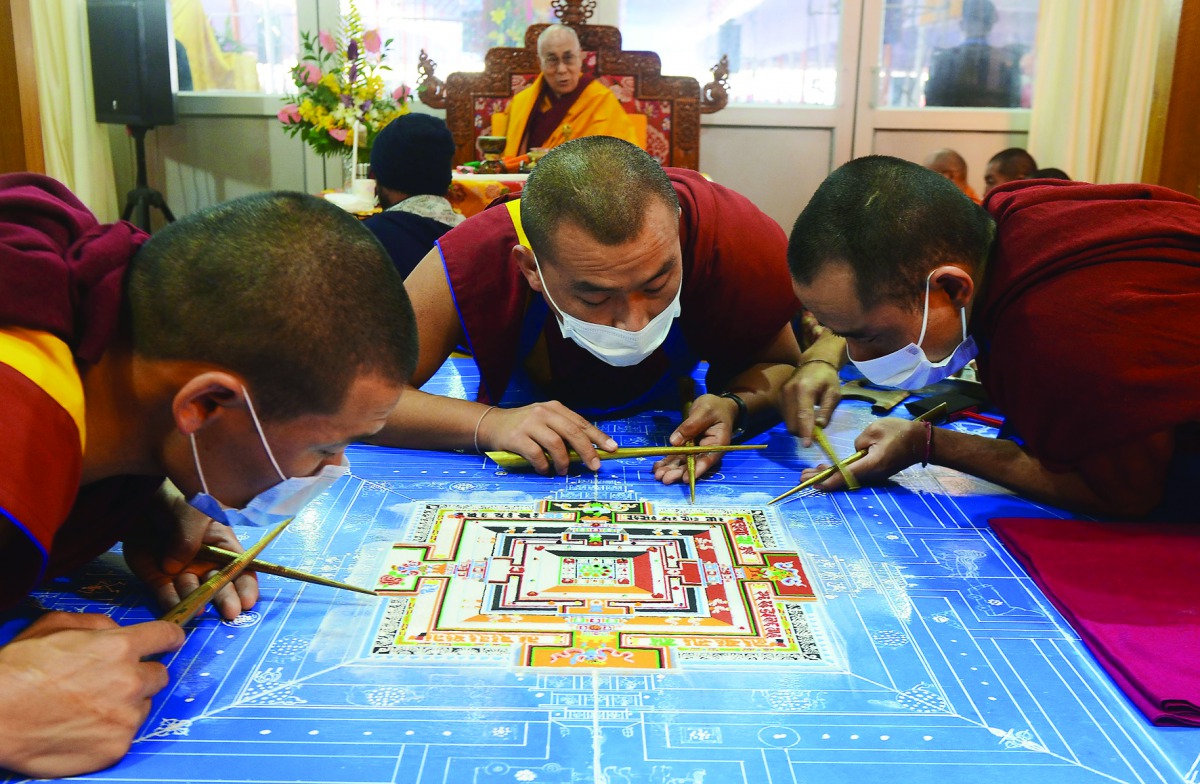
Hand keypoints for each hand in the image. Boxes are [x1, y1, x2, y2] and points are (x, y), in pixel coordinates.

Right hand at [0, 612, 183, 777]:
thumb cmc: (19, 669)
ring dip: (127, 704)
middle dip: (142, 675)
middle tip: (114, 680)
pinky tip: (85, 727)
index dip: (170, 637)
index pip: (167, 636)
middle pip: (159, 675)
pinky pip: (127, 734)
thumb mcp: (55, 625)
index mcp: (119, 647)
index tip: (171, 641)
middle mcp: (130, 681)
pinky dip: (111, 731)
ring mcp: (125, 718)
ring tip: (91, 706)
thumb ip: (96, 623)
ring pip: (143, 706)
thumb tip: (116, 629)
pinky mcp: (116, 747)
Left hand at [124, 490, 258, 620]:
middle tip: (230, 614)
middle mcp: (205, 563)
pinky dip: (170, 602)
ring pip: (193, 593)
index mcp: (221, 545)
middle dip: (227, 600)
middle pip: (220, 585)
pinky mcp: (157, 579)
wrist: (140, 501)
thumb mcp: (191, 512)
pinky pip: (166, 594)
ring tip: (198, 609)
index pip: (240, 568)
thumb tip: (175, 567)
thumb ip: (189, 537)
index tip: (247, 601)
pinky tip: (176, 609)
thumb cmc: (176, 501)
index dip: (246, 585)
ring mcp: (181, 573)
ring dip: (197, 602)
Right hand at [477, 401, 617, 474]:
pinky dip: (544, 466)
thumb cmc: (523, 427)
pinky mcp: (517, 437)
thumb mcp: (545, 422)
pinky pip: (537, 455)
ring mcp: (530, 424)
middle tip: (594, 466)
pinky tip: (545, 470)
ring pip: (556, 444)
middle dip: (587, 451)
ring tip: (563, 471)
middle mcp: (544, 413)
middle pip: (572, 432)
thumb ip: (564, 432)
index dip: (598, 437)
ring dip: (563, 462)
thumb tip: (588, 452)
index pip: (581, 423)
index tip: (612, 448)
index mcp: (555, 408)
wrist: (491, 425)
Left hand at [653, 393, 733, 484]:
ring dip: (671, 469)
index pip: (708, 459)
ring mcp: (696, 450)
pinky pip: (677, 456)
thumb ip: (691, 425)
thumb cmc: (714, 407)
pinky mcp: (688, 447)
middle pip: (693, 464)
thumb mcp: (704, 411)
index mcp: (717, 443)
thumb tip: (675, 442)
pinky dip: (667, 461)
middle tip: (665, 479)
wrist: (717, 405)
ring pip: (683, 462)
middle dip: (678, 472)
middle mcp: (707, 450)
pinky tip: (657, 467)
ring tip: (658, 475)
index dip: (697, 469)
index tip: (686, 478)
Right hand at [780, 360, 841, 445]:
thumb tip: (820, 426)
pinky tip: (802, 414)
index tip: (807, 445)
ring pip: (787, 422)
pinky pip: (785, 417)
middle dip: (803, 432)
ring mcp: (781, 395)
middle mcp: (788, 392)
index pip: (803, 415)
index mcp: (804, 389)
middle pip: (792, 423)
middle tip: (816, 431)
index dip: (805, 431)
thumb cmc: (827, 378)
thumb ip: (826, 409)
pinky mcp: (778, 398)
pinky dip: (794, 421)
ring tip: (810, 420)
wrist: (813, 363)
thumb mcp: (834, 393)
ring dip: (798, 427)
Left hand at [799, 417, 924, 490]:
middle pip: (843, 480)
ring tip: (810, 472)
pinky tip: (827, 468)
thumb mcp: (875, 430)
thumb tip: (855, 451)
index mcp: (871, 464)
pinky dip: (839, 472)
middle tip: (802, 477)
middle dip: (821, 479)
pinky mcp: (876, 471)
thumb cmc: (900, 432)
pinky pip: (854, 474)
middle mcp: (872, 474)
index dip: (827, 480)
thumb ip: (859, 442)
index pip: (845, 475)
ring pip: (847, 478)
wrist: (922, 441)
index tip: (813, 482)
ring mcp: (874, 474)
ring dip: (828, 475)